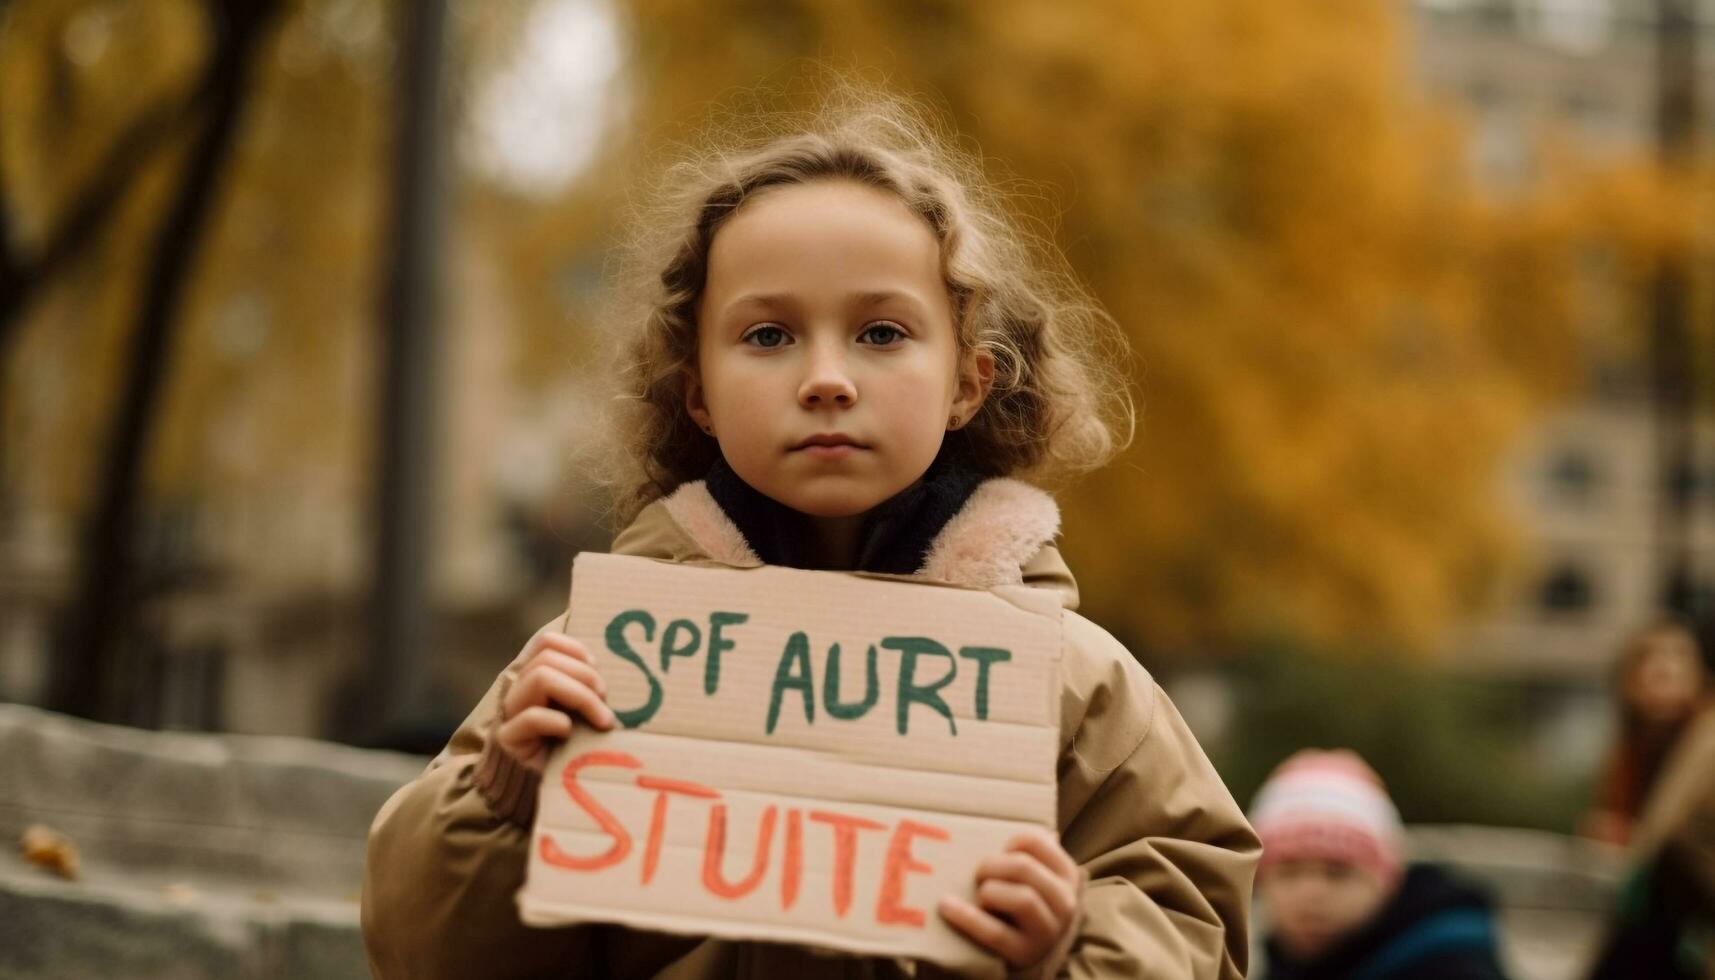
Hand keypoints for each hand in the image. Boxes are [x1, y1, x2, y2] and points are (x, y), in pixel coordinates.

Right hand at [495, 629, 614, 771]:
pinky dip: (557, 721)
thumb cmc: (573, 748)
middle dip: (586, 676)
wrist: (546, 791)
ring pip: (540, 678)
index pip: (546, 642)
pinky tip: (570, 733)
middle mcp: (518, 690)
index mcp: (534, 678)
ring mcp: (510, 713)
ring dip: (580, 695)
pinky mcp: (508, 740)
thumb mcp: (584, 712)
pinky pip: (531, 717)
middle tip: (605, 701)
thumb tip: (621, 668)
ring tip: (602, 720)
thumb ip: (587, 689)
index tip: (599, 674)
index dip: (576, 651)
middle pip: (547, 658)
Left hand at [938, 828, 1082, 973]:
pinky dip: (967, 917)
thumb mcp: (1031, 879)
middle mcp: (1066, 904)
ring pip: (1021, 898)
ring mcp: (1048, 932)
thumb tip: (993, 816)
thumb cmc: (1018, 907)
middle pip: (1024, 868)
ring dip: (989, 891)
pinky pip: (995, 932)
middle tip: (977, 874)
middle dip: (991, 866)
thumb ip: (1024, 853)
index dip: (1009, 842)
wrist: (1021, 955)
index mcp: (1067, 877)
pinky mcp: (1024, 955)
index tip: (998, 852)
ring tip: (978, 895)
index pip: (1036, 841)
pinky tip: (947, 906)